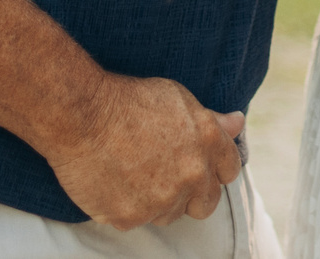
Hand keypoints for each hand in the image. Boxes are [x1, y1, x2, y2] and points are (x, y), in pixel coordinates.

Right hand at [47, 72, 243, 229]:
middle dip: (192, 195)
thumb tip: (237, 122)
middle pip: (205, 204)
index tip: (196, 165)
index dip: (213, 169)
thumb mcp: (177, 97)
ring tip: (133, 174)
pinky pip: (136, 221)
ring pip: (169, 215)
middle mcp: (191, 176)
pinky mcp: (132, 218)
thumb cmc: (128, 100)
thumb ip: (211, 119)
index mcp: (207, 143)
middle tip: (164, 176)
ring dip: (158, 202)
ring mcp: (162, 201)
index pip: (229, 171)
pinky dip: (126, 207)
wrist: (81, 114)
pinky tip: (113, 182)